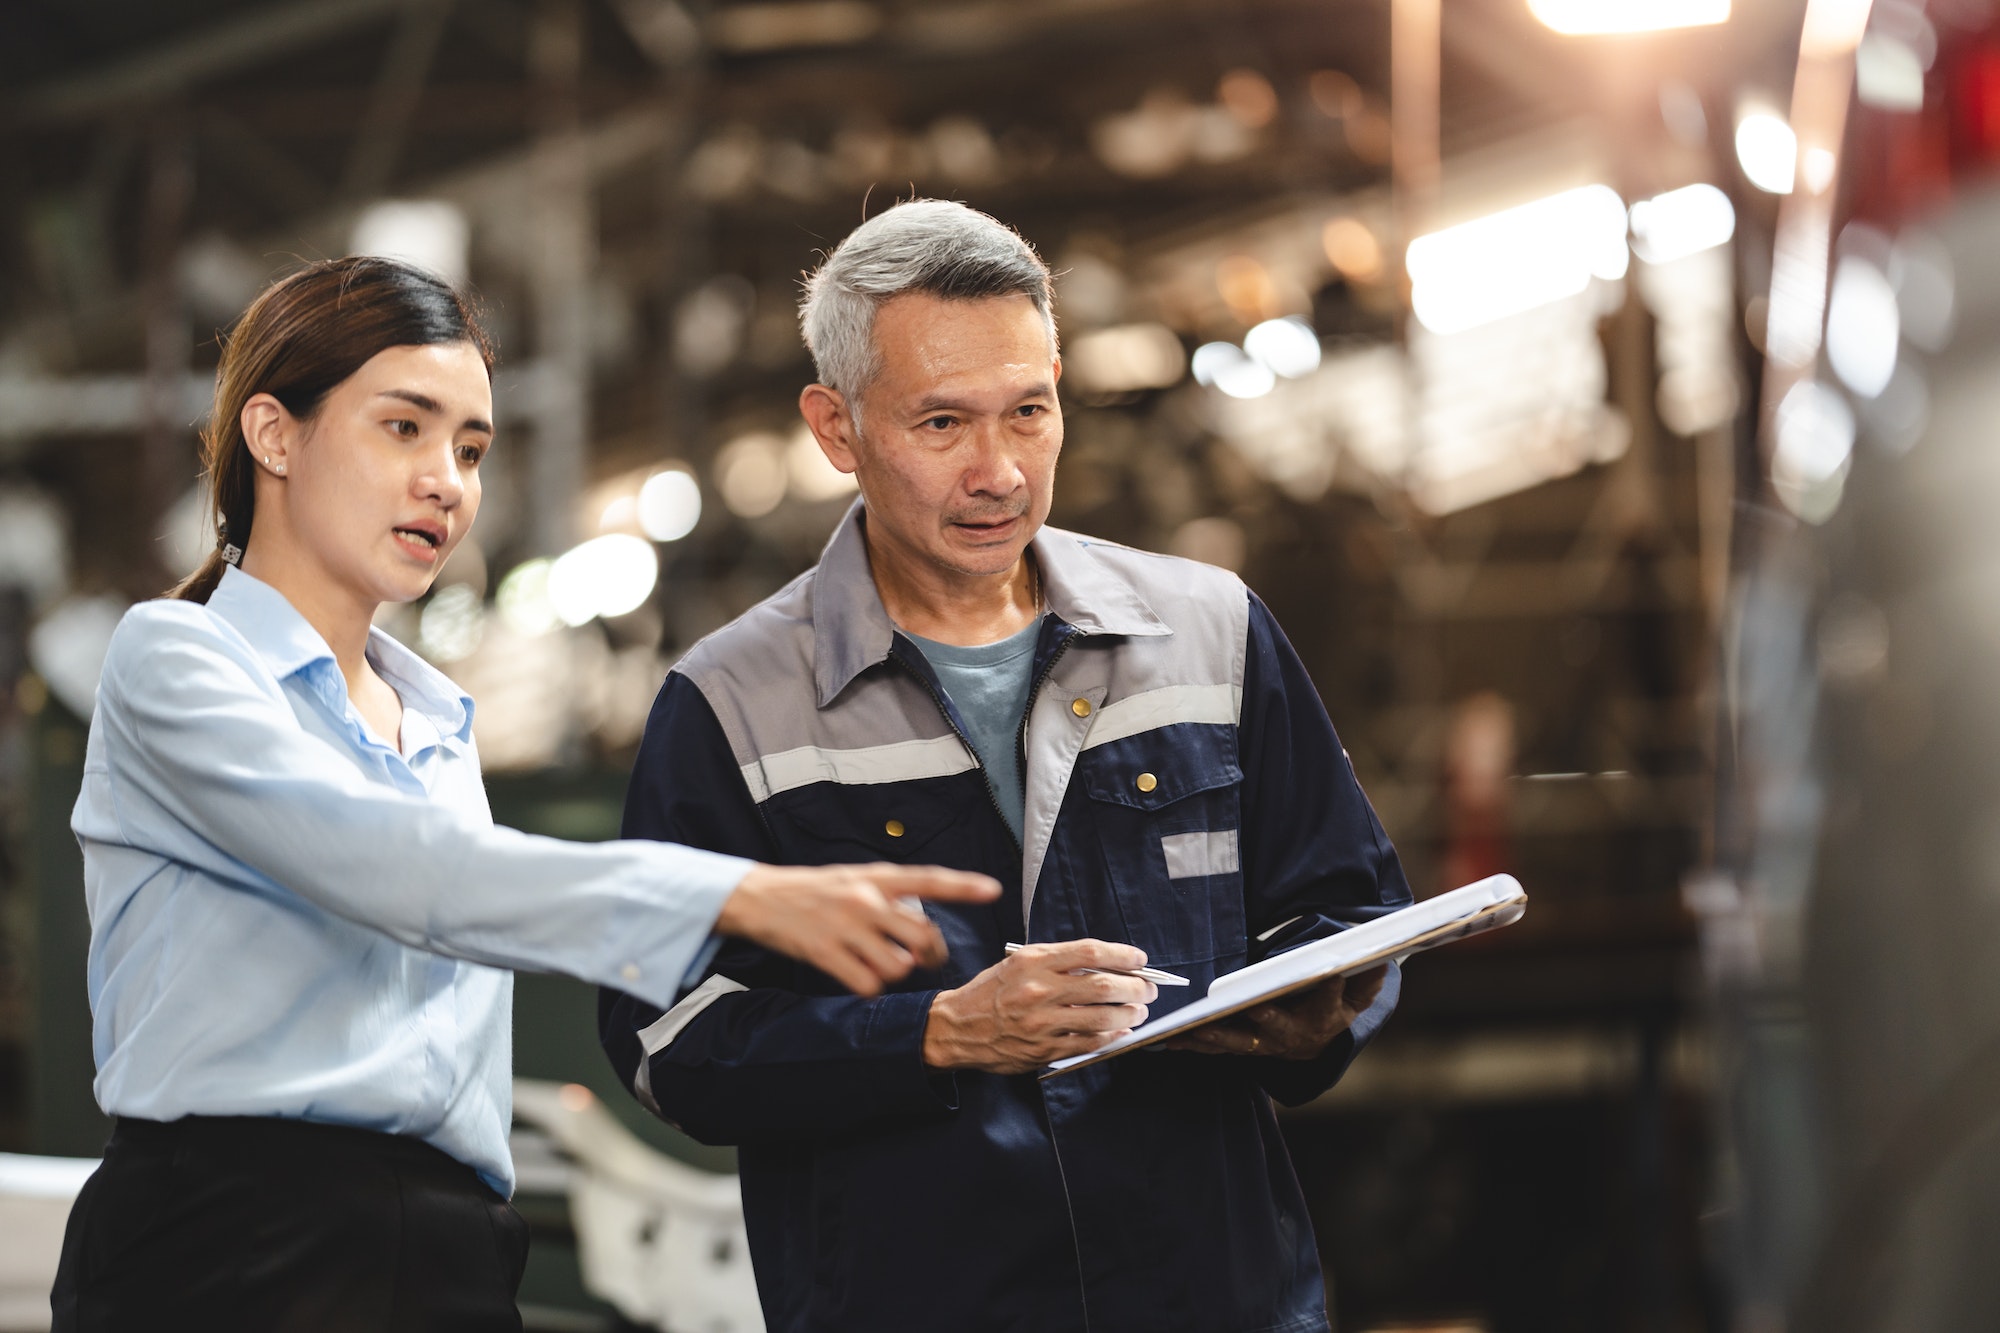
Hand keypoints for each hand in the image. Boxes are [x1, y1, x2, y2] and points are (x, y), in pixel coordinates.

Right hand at [716, 862, 999, 996]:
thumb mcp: (854, 878)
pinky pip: (867, 984)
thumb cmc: (813, 889)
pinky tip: (860, 979)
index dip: (963, 886)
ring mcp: (846, 927)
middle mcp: (866, 899)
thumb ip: (888, 895)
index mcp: (877, 877)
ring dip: (897, 974)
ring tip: (882, 967)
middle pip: (922, 935)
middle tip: (925, 960)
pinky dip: (870, 988)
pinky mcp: (825, 952)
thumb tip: (921, 923)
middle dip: (931, 955)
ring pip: (898, 965)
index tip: (993, 891)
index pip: (929, 879)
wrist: (759, 897)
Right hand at [922, 940, 1157, 1074]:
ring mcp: (1042, 1022)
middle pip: (1103, 985)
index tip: (1139, 960)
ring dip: (1130, 1014)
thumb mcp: (1019, 962)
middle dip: (1136, 987)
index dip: (1123, 955)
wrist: (957, 1027)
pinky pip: (1089, 1043)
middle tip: (1148, 989)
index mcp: (1033, 962)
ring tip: (1138, 1011)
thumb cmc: (991, 992)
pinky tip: (1121, 1031)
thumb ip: (1059, 961)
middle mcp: (1039, 990)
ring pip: (1102, 1017)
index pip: (1090, 952)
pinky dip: (1112, 1037)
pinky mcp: (1044, 1049)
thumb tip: (1107, 964)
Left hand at [1160, 965, 1387, 1060]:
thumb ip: (1367, 977)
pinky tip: (1166, 1039)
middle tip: (1251, 1004)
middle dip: (1263, 1015)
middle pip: (1276, 1026)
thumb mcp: (1359, 995)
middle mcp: (1291, 1036)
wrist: (1315, 1046)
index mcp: (1323, 1019)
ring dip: (1214, 1034)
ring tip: (1191, 1025)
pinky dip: (1191, 1044)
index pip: (1328, 999)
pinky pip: (1213, 1047)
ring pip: (1238, 1041)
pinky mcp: (1239, 1047)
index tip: (1326, 972)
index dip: (1328, 986)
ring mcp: (1262, 1045)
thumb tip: (1379, 956)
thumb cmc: (1335, 1008)